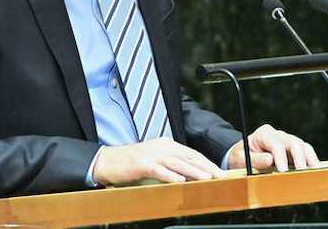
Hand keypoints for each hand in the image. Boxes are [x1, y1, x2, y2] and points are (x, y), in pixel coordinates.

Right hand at [92, 137, 225, 185]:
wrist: (107, 161)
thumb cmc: (132, 164)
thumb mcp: (155, 161)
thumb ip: (171, 165)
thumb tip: (190, 176)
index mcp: (166, 145)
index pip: (192, 154)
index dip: (207, 163)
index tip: (220, 172)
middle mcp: (162, 147)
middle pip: (188, 157)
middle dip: (206, 167)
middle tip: (220, 176)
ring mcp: (152, 154)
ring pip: (177, 163)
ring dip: (194, 171)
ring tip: (207, 178)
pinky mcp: (141, 164)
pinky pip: (159, 170)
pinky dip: (171, 176)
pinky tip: (180, 181)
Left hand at [225, 124, 320, 171]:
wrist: (243, 156)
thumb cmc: (241, 157)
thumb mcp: (240, 158)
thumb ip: (254, 159)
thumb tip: (270, 160)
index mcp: (264, 134)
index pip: (276, 144)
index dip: (281, 158)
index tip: (283, 171)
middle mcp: (279, 135)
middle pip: (294, 143)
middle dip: (299, 159)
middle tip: (302, 173)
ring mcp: (288, 142)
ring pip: (303, 147)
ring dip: (309, 159)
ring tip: (313, 172)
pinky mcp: (295, 151)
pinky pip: (306, 153)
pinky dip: (311, 162)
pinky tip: (314, 172)